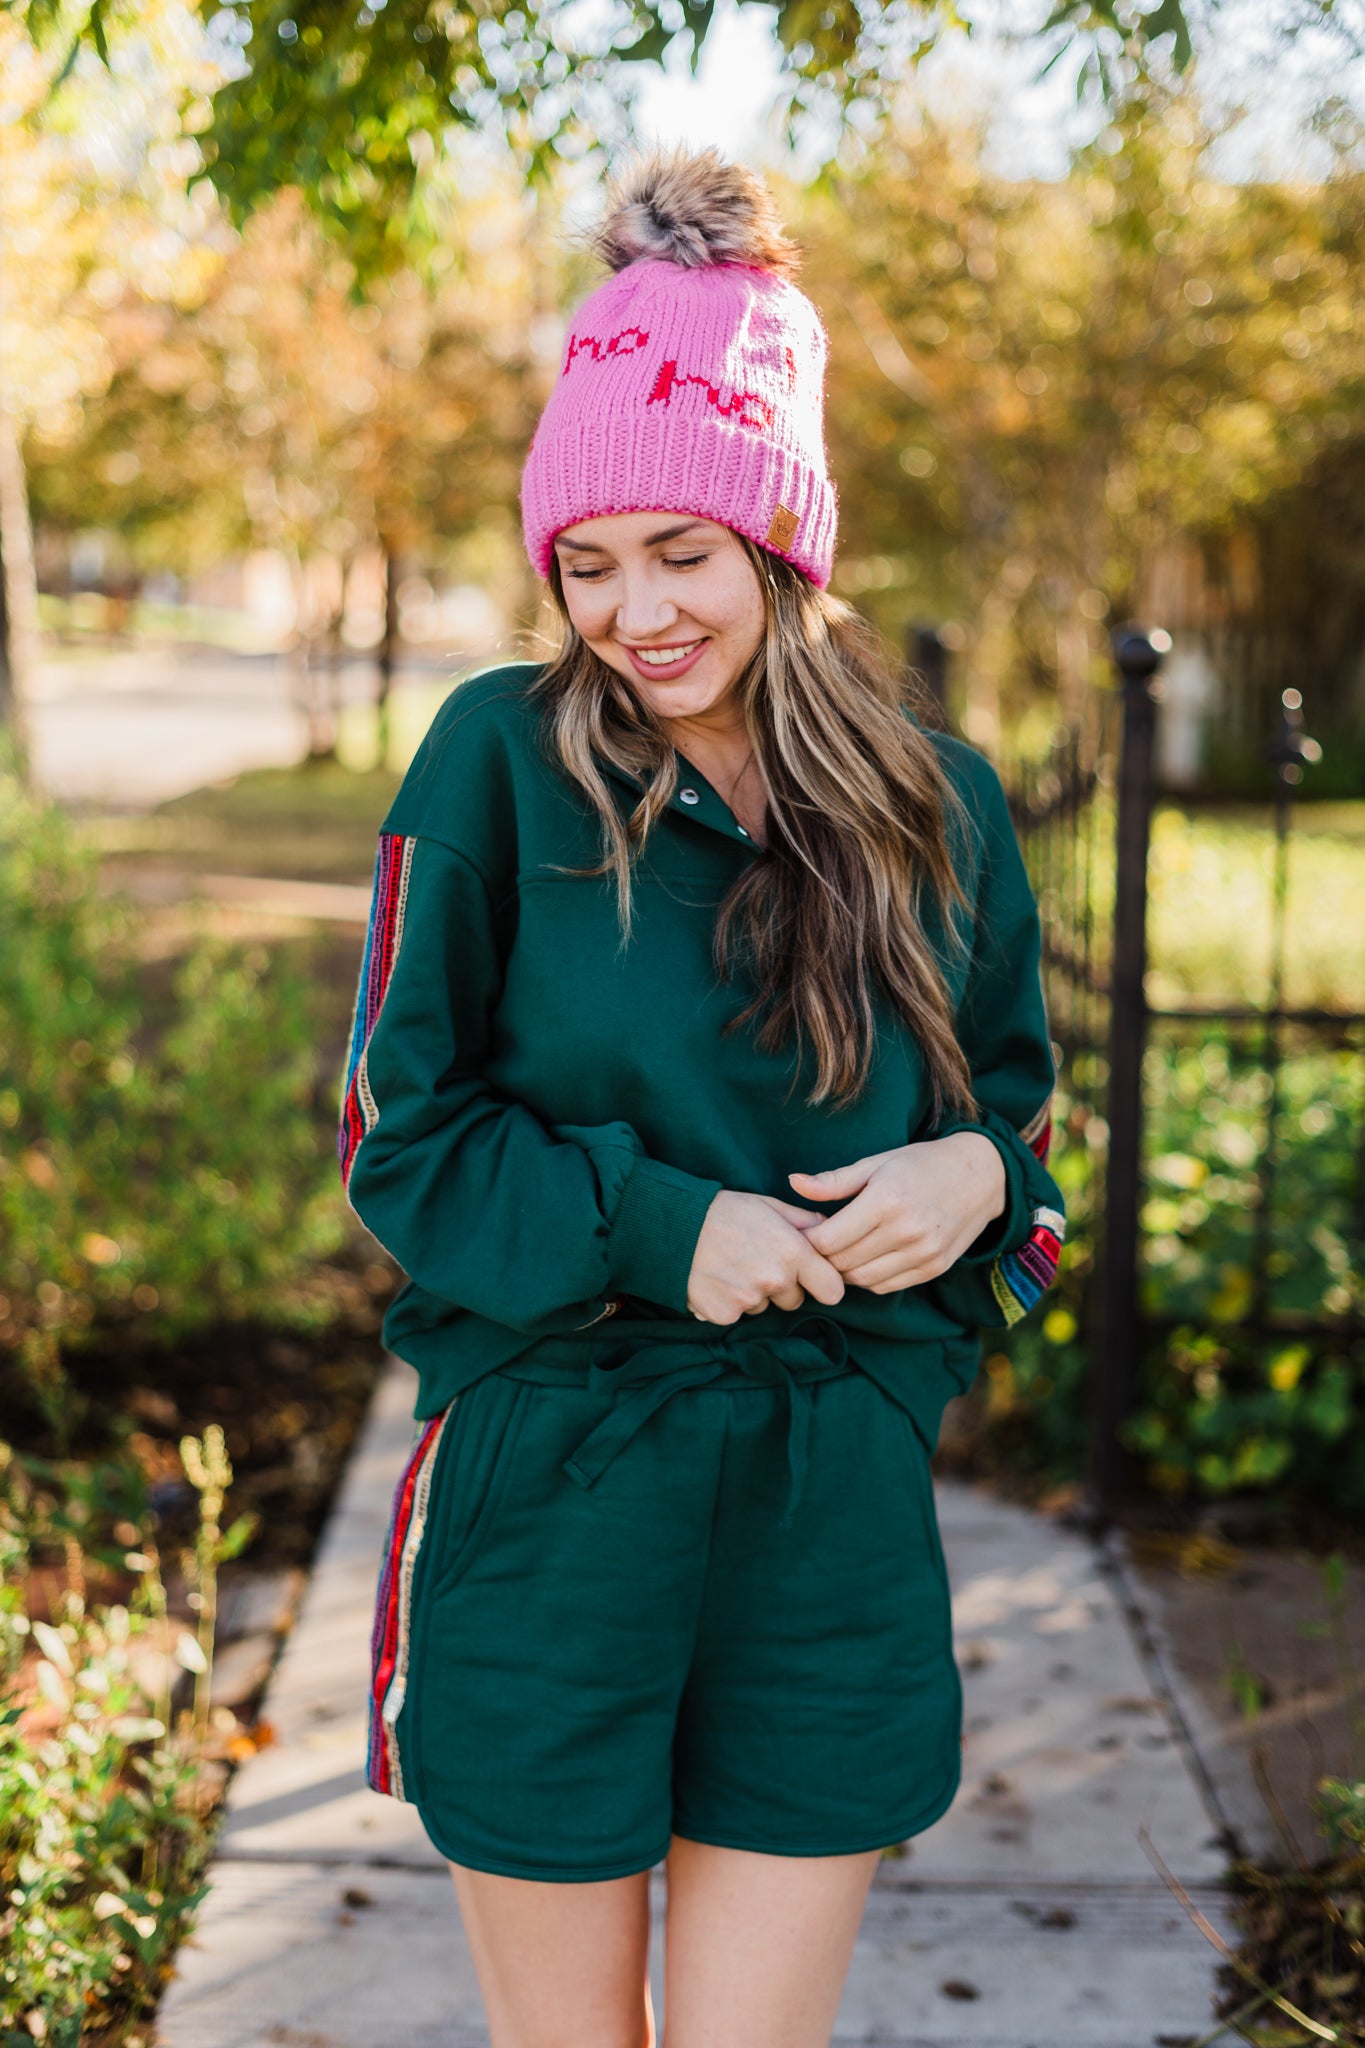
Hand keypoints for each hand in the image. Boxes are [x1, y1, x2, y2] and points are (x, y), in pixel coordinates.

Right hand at [686, 1191, 846, 1324]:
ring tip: (732, 1267)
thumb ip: (806, 1222)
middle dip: (782, 1288)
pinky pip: (737, 1315)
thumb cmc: (725, 1211)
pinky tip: (717, 1280)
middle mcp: (774, 1280)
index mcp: (793, 1252)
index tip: (812, 1277)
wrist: (673, 1226)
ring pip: (764, 1307)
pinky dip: (728, 1303)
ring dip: (754, 1294)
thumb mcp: (770, 1205)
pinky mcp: (724, 1315)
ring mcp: (748, 1300)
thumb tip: (830, 1230)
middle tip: (757, 1262)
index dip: (823, 1284)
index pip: (832, 1290)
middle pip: (795, 1301)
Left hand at [786, 1133, 1006, 1292]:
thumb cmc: (921, 1164)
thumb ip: (834, 1181)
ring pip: (862, 1280)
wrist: (981, 1176)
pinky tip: (866, 1257)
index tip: (806, 1229)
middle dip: (823, 1255)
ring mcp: (923, 1253)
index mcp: (886, 1200)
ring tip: (842, 1249)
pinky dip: (869, 1277)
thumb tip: (793, 1183)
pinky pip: (886, 1286)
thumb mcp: (877, 1162)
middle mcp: (906, 1230)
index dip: (810, 1238)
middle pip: (842, 1262)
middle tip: (819, 1241)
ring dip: (845, 1270)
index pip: (828, 1239)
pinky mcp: (933, 1268)